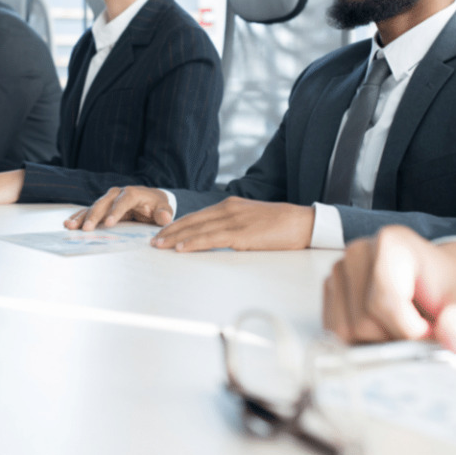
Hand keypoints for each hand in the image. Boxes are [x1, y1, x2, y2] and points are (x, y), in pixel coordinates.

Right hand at [64, 186, 173, 230]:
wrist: (150, 199)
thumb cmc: (157, 205)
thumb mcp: (164, 208)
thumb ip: (164, 213)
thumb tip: (165, 218)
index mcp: (132, 193)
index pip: (123, 201)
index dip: (116, 212)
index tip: (109, 223)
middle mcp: (117, 194)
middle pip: (104, 203)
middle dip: (94, 216)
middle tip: (86, 229)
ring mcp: (107, 200)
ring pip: (92, 207)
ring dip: (81, 217)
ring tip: (70, 226)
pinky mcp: (101, 207)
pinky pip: (88, 211)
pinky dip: (78, 217)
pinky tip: (68, 224)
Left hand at [150, 197, 314, 251]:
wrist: (302, 222)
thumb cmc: (280, 225)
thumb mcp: (252, 220)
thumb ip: (234, 225)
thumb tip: (218, 237)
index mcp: (230, 205)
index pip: (197, 216)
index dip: (178, 224)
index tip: (163, 233)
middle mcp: (228, 210)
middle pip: (192, 221)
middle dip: (170, 231)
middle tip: (153, 241)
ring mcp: (234, 221)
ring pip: (197, 229)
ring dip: (175, 239)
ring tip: (159, 246)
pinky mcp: (241, 234)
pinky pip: (211, 239)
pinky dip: (193, 243)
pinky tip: (181, 249)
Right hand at [322, 225, 455, 351]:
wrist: (434, 279)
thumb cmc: (448, 289)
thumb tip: (453, 339)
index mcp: (392, 244)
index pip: (384, 303)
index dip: (410, 331)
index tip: (430, 331)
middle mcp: (357, 251)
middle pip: (363, 322)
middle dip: (393, 338)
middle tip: (419, 329)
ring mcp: (339, 270)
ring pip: (346, 331)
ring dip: (376, 342)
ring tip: (401, 327)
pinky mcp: (330, 289)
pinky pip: (335, 331)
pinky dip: (360, 340)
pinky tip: (382, 327)